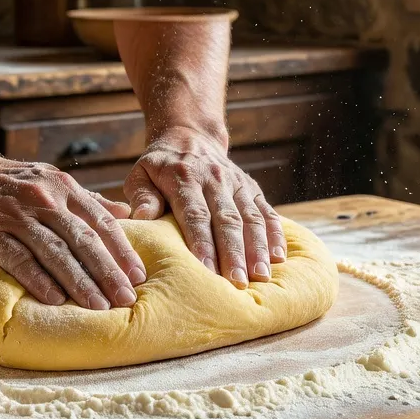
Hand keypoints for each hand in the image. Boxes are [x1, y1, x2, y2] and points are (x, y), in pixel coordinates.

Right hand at [0, 150, 146, 309]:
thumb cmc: (5, 183)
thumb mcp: (49, 181)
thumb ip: (86, 200)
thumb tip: (127, 215)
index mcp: (62, 187)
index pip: (100, 221)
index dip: (122, 250)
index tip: (139, 276)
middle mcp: (43, 199)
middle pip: (83, 239)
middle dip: (108, 271)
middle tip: (126, 299)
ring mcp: (15, 215)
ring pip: (55, 251)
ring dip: (79, 281)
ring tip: (98, 306)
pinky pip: (17, 258)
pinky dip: (38, 279)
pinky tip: (55, 299)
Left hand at [124, 126, 286, 287]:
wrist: (190, 136)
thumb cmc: (160, 166)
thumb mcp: (141, 174)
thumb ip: (141, 196)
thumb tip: (142, 219)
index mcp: (184, 177)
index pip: (195, 214)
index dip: (201, 243)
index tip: (205, 270)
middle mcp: (214, 179)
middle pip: (227, 220)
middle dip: (233, 253)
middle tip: (237, 282)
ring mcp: (236, 183)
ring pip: (250, 217)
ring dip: (257, 248)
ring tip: (261, 276)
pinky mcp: (252, 188)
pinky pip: (266, 211)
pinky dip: (275, 234)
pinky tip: (278, 257)